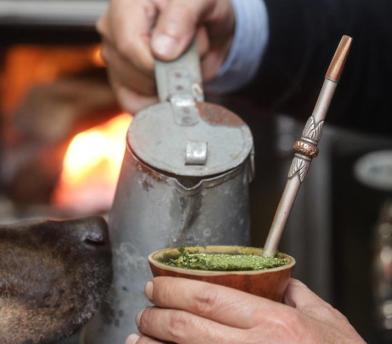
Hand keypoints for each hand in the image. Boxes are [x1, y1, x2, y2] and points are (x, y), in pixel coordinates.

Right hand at [97, 0, 234, 112]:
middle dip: (168, 71)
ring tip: (181, 63)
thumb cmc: (202, 7)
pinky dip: (158, 102)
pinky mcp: (121, 83)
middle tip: (189, 53)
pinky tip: (171, 85)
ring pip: (134, 90)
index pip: (129, 45)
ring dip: (168, 85)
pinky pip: (134, 105)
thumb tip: (161, 50)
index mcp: (125, 2)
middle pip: (131, 71)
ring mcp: (114, 58)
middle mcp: (112, 30)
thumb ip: (184, 14)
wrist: (209, 28)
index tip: (181, 59)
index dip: (157, 62)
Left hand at [126, 277, 364, 343]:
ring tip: (138, 336)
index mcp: (274, 322)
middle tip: (144, 307)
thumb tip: (276, 276)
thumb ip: (297, 292)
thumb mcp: (326, 318)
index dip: (175, 288)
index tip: (157, 284)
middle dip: (157, 315)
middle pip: (187, 326)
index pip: (209, 296)